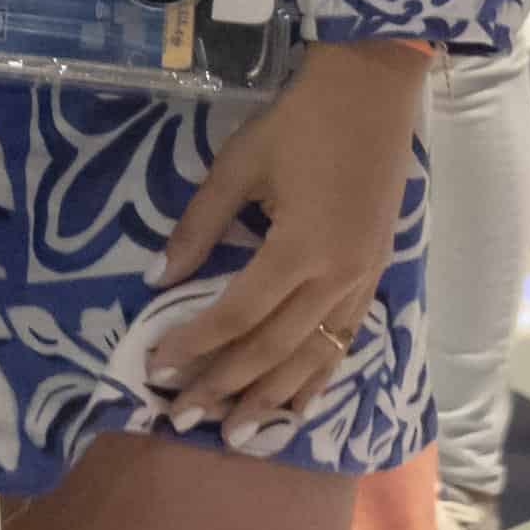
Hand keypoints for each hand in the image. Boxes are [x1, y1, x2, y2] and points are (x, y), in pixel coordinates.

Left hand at [147, 39, 428, 433]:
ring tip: (236, 434)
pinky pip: (343, 344)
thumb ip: (198, 227)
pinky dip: (316, 378)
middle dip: (224, 387)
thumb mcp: (236, 168)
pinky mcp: (374, 279)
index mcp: (300, 252)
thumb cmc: (298, 125)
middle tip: (183, 419)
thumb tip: (158, 280)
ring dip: (270, 398)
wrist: (371, 96)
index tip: (155, 367)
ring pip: (313, 359)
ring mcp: (362, 283)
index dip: (193, 344)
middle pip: (273, 350)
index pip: (236, 316)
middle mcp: (337, 280)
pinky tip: (293, 404)